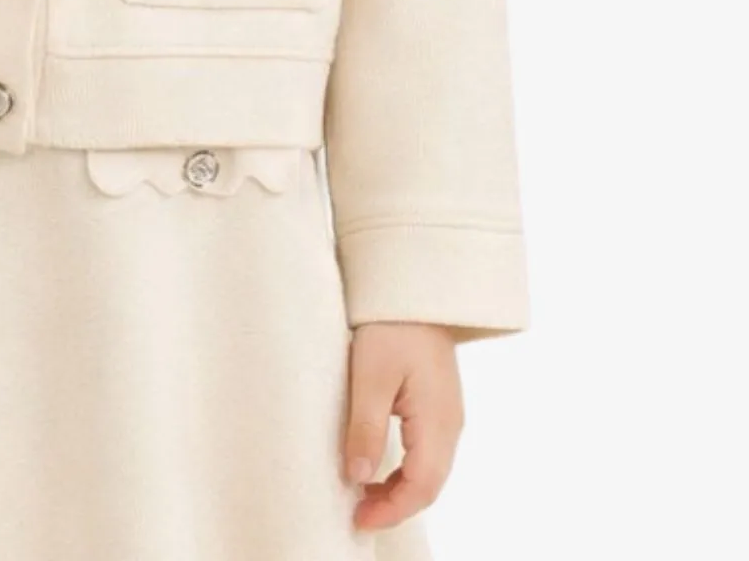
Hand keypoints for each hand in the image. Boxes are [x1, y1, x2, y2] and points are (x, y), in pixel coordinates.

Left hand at [341, 321, 462, 533]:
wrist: (413, 288)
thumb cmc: (391, 325)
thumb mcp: (370, 375)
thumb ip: (365, 428)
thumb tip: (359, 478)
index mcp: (437, 421)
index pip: (421, 486)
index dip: (392, 510)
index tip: (358, 520)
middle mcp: (450, 425)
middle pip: (429, 484)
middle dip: (395, 505)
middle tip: (356, 514)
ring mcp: (447, 415)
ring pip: (429, 471)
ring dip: (399, 489)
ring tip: (362, 495)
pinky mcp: (438, 405)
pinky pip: (427, 452)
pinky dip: (405, 470)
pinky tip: (378, 467)